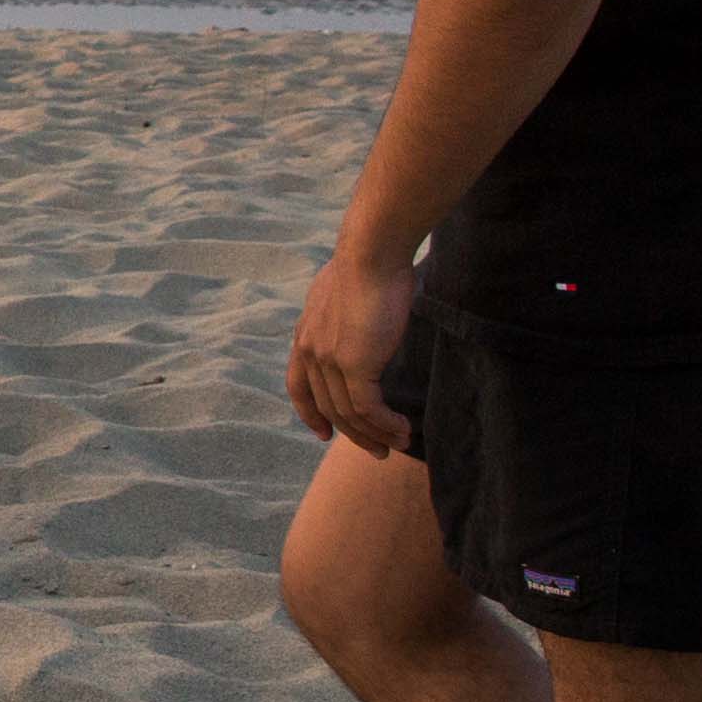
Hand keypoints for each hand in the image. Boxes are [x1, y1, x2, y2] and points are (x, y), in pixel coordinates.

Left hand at [287, 244, 415, 451]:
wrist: (371, 252)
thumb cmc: (369, 264)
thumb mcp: (346, 295)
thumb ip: (346, 317)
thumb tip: (362, 322)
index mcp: (304, 335)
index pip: (299, 386)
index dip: (310, 412)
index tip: (324, 433)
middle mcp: (309, 351)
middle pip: (328, 406)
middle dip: (354, 433)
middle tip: (378, 449)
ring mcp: (328, 360)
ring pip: (349, 413)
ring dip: (376, 433)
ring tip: (399, 443)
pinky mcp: (353, 365)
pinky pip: (367, 408)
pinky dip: (385, 423)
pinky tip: (403, 428)